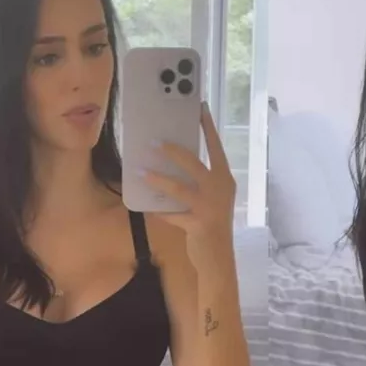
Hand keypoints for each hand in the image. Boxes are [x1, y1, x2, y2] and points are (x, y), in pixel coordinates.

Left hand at [142, 102, 236, 272]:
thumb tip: (176, 162)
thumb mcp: (213, 199)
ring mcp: (209, 207)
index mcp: (224, 179)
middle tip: (154, 142)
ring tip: (140, 172)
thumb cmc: (214, 223)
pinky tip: (147, 208)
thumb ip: (201, 182)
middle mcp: (219, 189)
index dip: (208, 128)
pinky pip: (172, 215)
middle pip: (194, 163)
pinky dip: (159, 211)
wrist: (219, 256)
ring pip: (179, 188)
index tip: (200, 109)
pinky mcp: (198, 224)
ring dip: (158, 179)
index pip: (216, 148)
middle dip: (173, 151)